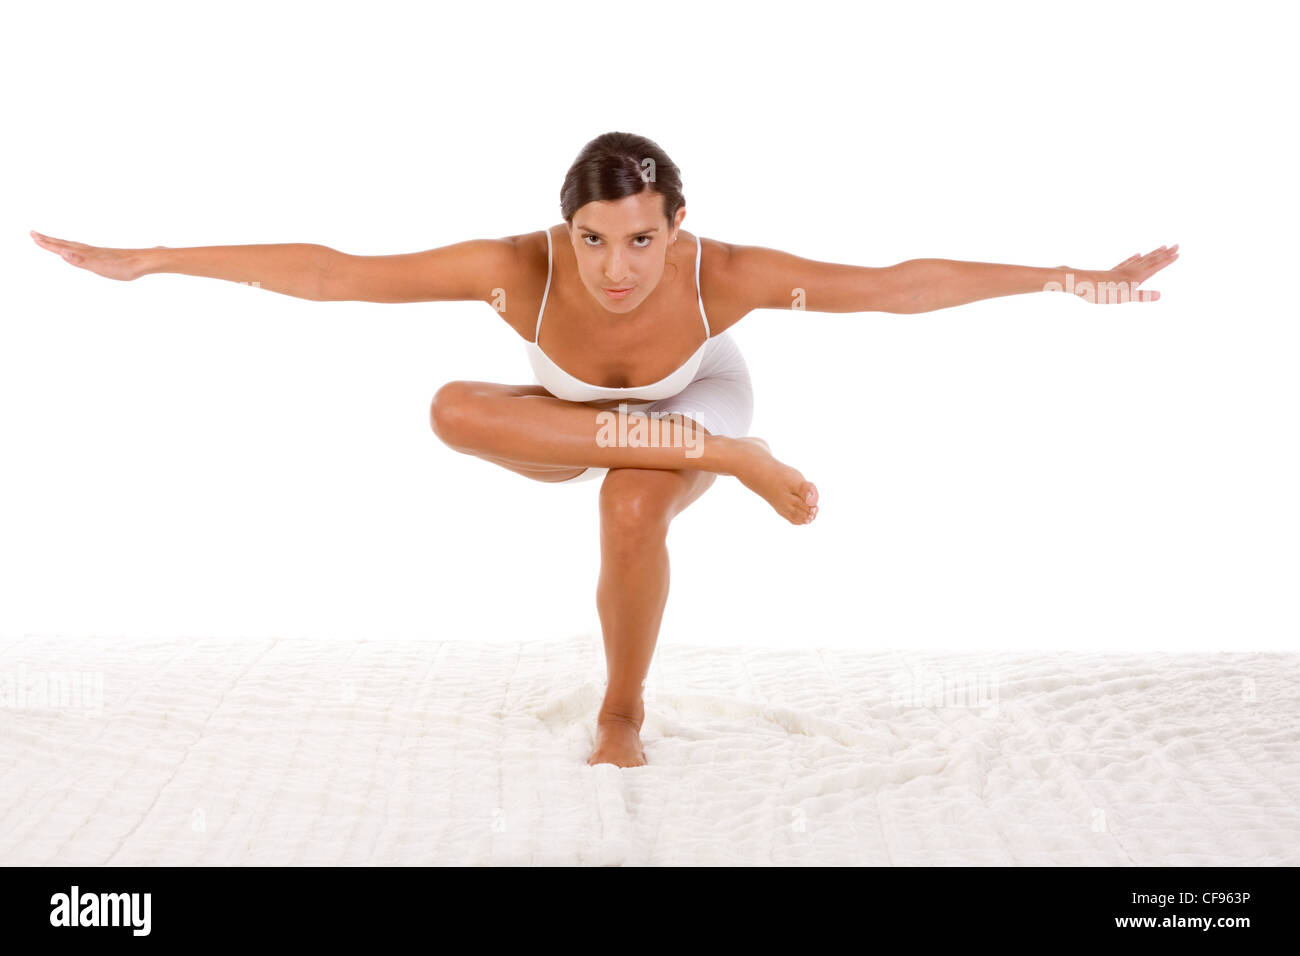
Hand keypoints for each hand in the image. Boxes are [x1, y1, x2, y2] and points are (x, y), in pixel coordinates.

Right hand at [30, 230, 157, 280]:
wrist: (144, 262)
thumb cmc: (124, 266)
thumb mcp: (99, 267)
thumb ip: (80, 260)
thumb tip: (63, 253)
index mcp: (86, 253)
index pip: (62, 246)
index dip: (47, 243)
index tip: (32, 236)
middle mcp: (90, 251)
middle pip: (65, 244)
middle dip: (49, 240)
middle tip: (33, 234)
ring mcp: (97, 253)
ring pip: (74, 246)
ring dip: (60, 243)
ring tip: (51, 241)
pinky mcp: (105, 256)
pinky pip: (86, 251)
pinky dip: (76, 249)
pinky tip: (77, 251)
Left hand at [1077, 244, 1179, 303]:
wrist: (1078, 283)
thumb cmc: (1099, 292)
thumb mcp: (1122, 297)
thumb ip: (1141, 296)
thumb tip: (1160, 295)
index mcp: (1134, 277)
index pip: (1154, 266)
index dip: (1166, 260)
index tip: (1178, 252)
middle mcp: (1129, 271)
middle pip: (1150, 260)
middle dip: (1164, 254)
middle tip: (1176, 245)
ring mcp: (1120, 271)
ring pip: (1140, 260)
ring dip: (1152, 254)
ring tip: (1161, 248)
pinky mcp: (1111, 273)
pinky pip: (1127, 263)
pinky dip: (1134, 258)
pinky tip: (1136, 255)